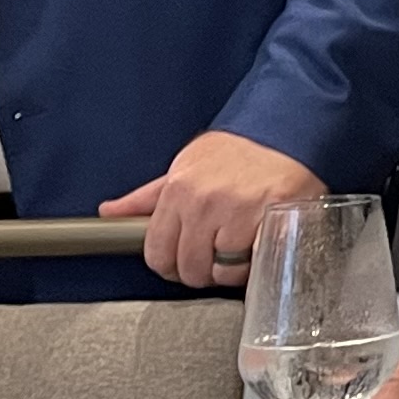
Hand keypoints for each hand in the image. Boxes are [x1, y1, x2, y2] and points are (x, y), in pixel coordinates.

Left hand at [100, 131, 324, 288]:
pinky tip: (258, 243)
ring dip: (231, 268)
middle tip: (215, 253)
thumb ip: (148, 196)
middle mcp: (204, 202)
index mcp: (179, 189)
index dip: (169, 263)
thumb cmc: (239, 147)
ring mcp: (238, 213)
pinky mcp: (269, 221)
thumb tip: (110, 212)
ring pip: (222, 271)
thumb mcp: (187, 164)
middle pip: (189, 268)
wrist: (289, 126)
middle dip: (201, 269)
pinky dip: (255, 263)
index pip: (157, 252)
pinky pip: (253, 265)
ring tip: (241, 244)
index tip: (182, 259)